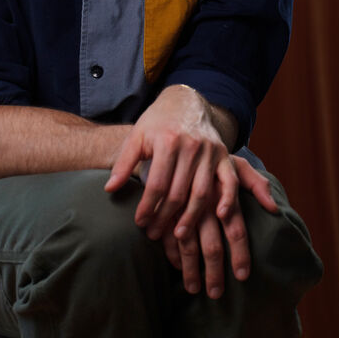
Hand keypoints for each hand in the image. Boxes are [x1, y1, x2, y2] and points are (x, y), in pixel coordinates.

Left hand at [104, 86, 278, 295]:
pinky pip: (228, 181)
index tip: (139, 223)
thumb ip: (124, 163)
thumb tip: (110, 190)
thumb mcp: (136, 137)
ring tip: (177, 235)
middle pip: (178, 192)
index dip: (147, 207)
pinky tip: (220, 217)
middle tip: (154, 235)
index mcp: (167, 141)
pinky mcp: (224, 155)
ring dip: (190, 218)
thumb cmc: (157, 123)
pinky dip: (227, 200)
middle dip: (164, 218)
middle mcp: (190, 146)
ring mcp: (209, 151)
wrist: (185, 102)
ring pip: (201, 192)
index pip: (157, 184)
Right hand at [160, 157, 279, 295]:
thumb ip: (256, 183)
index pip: (236, 227)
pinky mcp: (162, 205)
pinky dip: (171, 252)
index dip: (240, 252)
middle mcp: (204, 199)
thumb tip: (273, 209)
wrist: (176, 130)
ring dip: (190, 269)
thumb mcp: (233, 163)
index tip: (242, 276)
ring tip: (193, 289)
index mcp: (223, 191)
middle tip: (216, 294)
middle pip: (211, 243)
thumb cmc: (209, 154)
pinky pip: (166, 235)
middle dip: (214, 271)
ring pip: (187, 244)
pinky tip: (176, 266)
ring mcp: (182, 204)